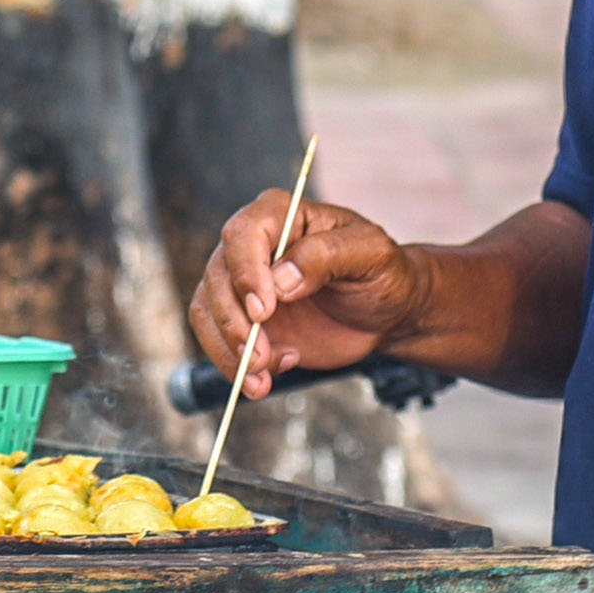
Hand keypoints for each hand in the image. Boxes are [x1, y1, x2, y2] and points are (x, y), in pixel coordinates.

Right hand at [188, 190, 426, 397]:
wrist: (385, 313)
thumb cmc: (382, 273)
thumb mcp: (371, 254)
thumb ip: (327, 255)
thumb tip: (281, 278)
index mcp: (282, 215)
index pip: (243, 234)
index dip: (247, 272)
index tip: (265, 310)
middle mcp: (253, 246)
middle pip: (218, 275)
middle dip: (235, 322)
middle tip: (262, 357)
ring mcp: (244, 284)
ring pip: (208, 309)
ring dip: (228, 349)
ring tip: (263, 376)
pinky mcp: (242, 319)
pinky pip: (217, 339)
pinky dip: (233, 365)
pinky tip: (268, 377)